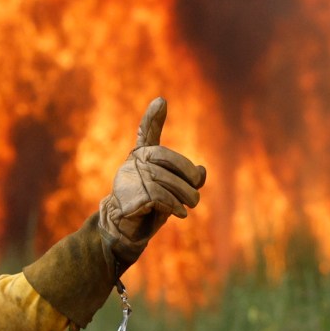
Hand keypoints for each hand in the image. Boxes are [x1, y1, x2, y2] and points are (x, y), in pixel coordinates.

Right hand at [98, 98, 207, 256]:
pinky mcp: (129, 195)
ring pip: (166, 180)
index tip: (161, 101)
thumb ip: (188, 179)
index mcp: (143, 156)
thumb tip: (202, 171)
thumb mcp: (174, 190)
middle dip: (188, 176)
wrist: (127, 229)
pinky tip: (178, 212)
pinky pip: (159, 196)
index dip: (153, 117)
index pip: (147, 132)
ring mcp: (129, 177)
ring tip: (188, 207)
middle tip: (196, 193)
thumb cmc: (152, 207)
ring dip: (184, 197)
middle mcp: (134, 162)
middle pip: (167, 159)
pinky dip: (173, 206)